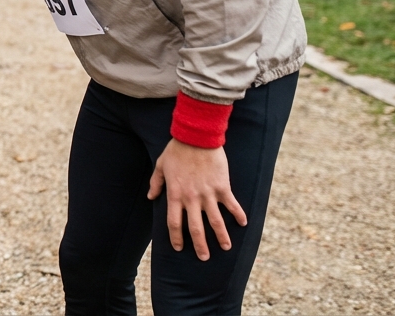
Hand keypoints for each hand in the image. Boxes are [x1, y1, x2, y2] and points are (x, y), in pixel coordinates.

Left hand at [147, 138, 245, 260]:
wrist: (196, 137)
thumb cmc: (176, 150)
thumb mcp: (161, 166)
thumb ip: (156, 184)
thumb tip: (151, 197)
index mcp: (175, 194)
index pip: (174, 222)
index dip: (176, 237)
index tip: (178, 248)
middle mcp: (191, 198)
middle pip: (195, 228)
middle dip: (200, 245)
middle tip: (204, 258)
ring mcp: (208, 194)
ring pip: (215, 221)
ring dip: (221, 236)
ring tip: (226, 248)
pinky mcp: (222, 187)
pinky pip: (232, 204)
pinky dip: (238, 215)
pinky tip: (243, 224)